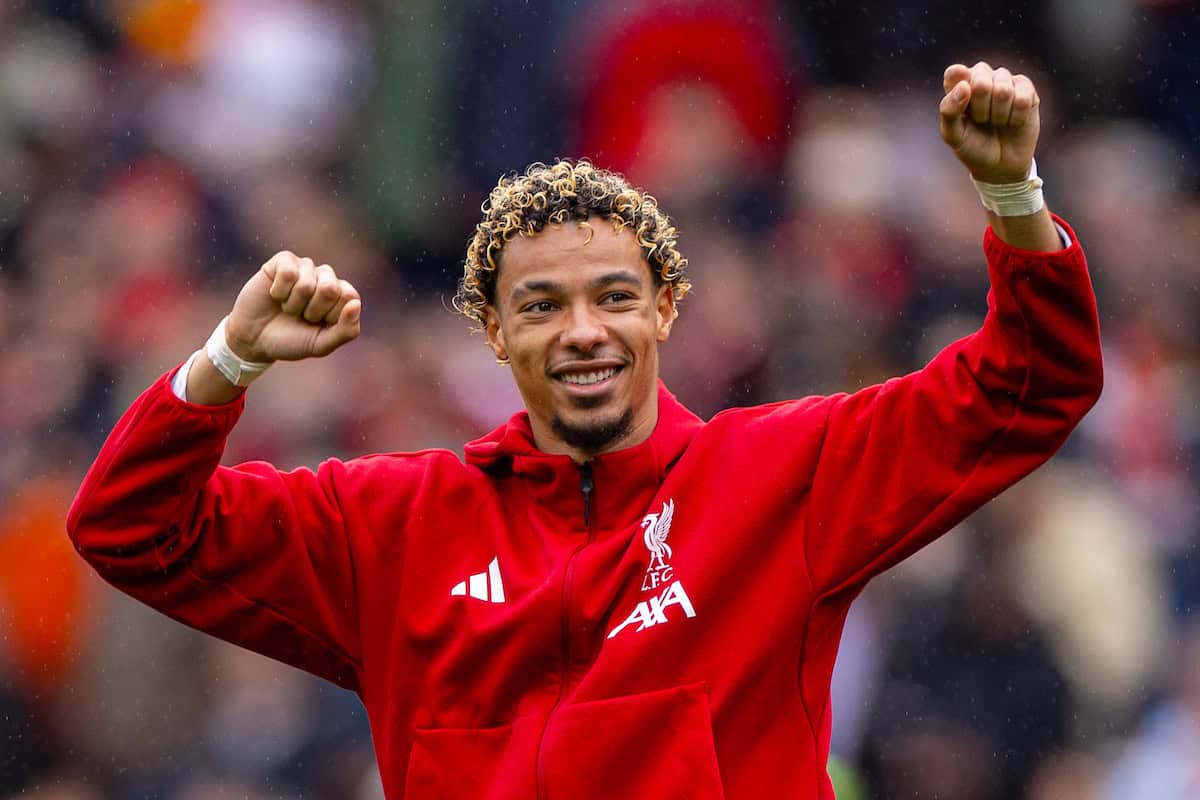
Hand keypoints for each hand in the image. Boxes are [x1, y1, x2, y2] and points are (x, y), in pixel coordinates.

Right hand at [225, 251, 361, 362]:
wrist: (254, 340)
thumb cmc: (291, 341)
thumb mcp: (321, 345)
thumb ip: (346, 330)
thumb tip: (356, 303)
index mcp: (342, 296)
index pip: (349, 296)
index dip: (330, 316)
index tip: (318, 324)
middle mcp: (326, 277)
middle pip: (330, 288)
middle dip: (312, 310)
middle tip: (301, 316)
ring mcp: (305, 267)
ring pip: (306, 283)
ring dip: (293, 304)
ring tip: (287, 308)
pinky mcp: (283, 261)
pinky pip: (288, 272)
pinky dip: (279, 291)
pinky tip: (275, 295)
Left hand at [939, 62, 1039, 183]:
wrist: (1000, 164)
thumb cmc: (972, 146)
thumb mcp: (954, 135)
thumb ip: (949, 111)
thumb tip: (964, 86)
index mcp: (958, 85)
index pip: (954, 73)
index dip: (960, 86)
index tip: (964, 105)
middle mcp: (981, 77)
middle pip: (981, 79)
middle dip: (981, 108)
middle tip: (981, 121)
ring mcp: (1005, 80)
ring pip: (1003, 90)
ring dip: (999, 115)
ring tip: (996, 122)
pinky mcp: (1026, 88)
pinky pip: (1023, 98)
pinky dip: (1016, 117)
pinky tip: (1012, 121)